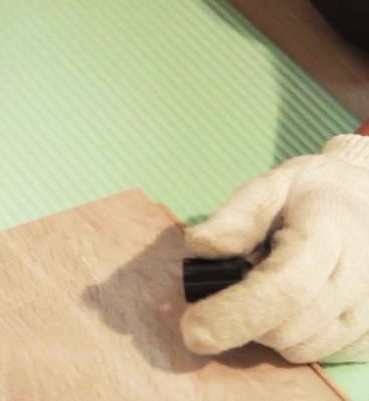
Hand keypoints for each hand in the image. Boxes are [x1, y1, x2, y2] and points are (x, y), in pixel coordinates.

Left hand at [181, 135, 368, 362]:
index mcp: (329, 234)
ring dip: (265, 329)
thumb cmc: (312, 195)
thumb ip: (234, 218)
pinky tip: (293, 304)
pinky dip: (290, 337)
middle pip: (285, 328)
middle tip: (232, 285)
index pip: (284, 287)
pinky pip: (316, 355)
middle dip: (240, 318)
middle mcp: (360, 278)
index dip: (234, 313)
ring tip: (268, 287)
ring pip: (298, 348)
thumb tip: (200, 249)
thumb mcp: (269, 188)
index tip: (191, 329)